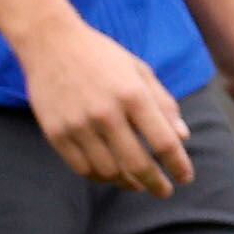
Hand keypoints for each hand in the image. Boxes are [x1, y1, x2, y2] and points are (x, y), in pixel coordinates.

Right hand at [17, 15, 191, 193]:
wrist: (49, 42)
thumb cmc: (100, 56)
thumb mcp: (139, 70)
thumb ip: (163, 103)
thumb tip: (182, 137)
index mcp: (132, 94)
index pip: (164, 142)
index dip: (178, 165)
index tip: (185, 178)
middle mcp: (106, 112)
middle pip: (138, 164)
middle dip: (156, 184)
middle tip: (163, 191)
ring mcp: (78, 125)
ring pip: (109, 172)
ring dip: (127, 183)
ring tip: (136, 183)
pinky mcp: (56, 133)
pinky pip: (82, 168)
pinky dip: (100, 177)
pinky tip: (110, 174)